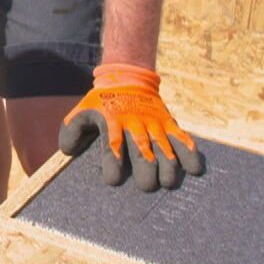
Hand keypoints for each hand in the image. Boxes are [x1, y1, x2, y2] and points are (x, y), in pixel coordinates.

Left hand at [58, 63, 203, 191]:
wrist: (128, 78)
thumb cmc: (102, 103)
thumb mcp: (82, 111)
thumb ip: (72, 130)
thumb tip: (69, 151)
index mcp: (112, 122)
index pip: (111, 146)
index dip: (112, 165)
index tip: (112, 180)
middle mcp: (134, 124)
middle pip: (142, 150)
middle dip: (145, 170)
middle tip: (146, 185)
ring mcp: (154, 123)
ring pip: (164, 147)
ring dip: (168, 167)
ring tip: (168, 183)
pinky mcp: (169, 123)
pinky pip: (182, 138)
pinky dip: (190, 153)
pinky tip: (194, 170)